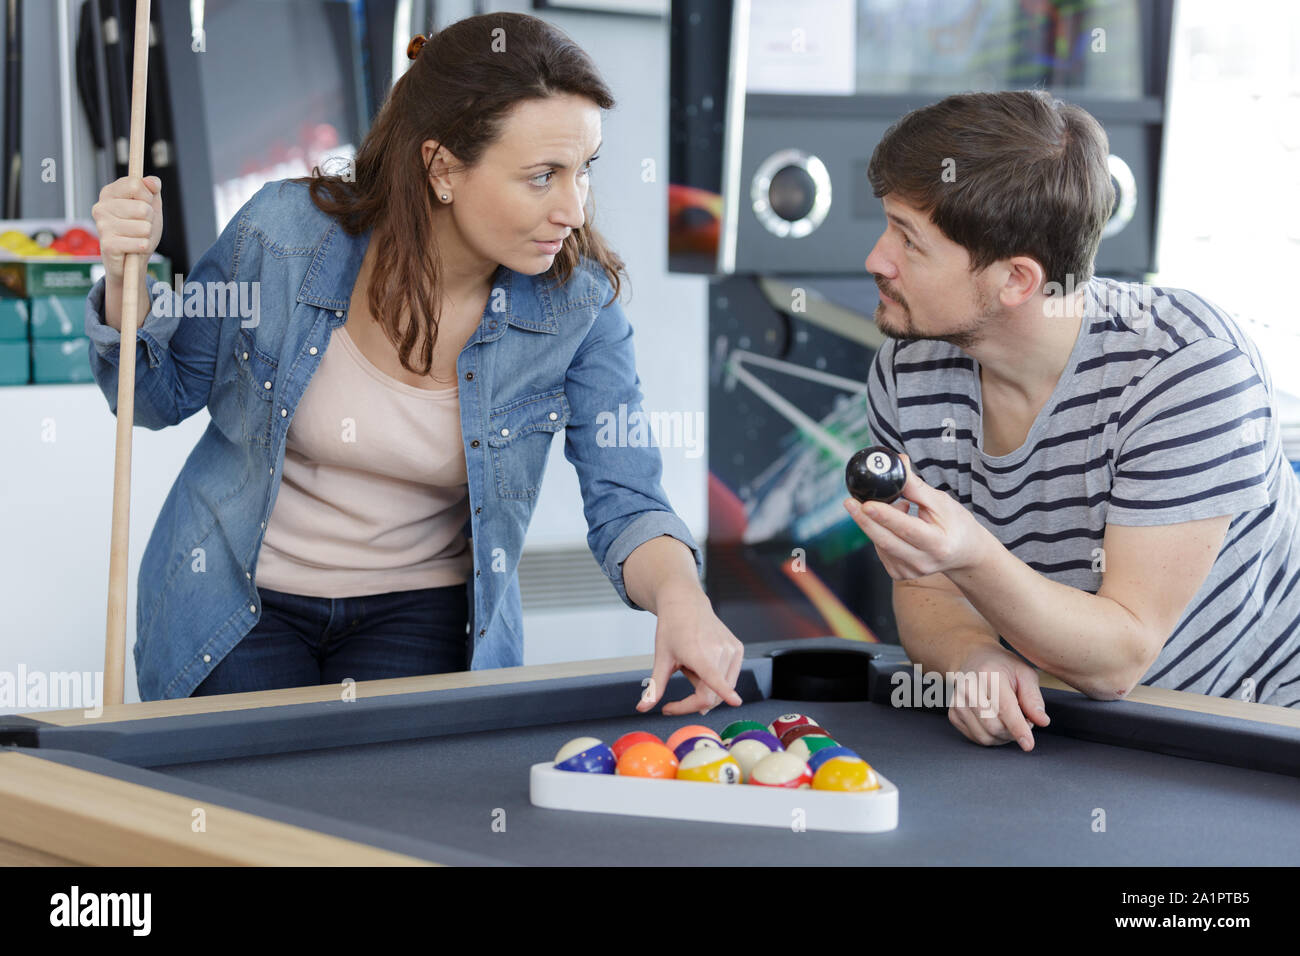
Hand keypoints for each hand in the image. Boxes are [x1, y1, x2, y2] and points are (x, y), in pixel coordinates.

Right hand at [92, 175, 162, 284]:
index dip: (148, 197)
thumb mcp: (150, 206)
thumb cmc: (140, 230)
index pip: (136, 184)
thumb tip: (152, 181)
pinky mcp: (108, 245)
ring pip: (144, 227)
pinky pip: (140, 243)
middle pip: (143, 207)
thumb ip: (152, 189)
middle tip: (140, 226)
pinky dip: (143, 247)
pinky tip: (135, 248)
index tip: (144, 205)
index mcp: (109, 193)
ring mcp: (102, 226)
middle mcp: (101, 207)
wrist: (132, 259)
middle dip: (149, 220)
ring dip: (147, 235)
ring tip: (137, 237)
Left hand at [637, 590, 743, 716]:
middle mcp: (718, 650)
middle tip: (673, 704)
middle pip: (713, 695)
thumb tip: (641, 709)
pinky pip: (729, 679)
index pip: (713, 676)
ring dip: (706, 691)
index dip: (725, 691)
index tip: (736, 701)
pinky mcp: (738, 649)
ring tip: (691, 670)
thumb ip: (655, 687)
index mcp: (697, 652)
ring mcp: (732, 649)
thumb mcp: (661, 659)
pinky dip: (716, 682)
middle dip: (693, 705)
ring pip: (723, 689)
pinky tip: (704, 665)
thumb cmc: (671, 629)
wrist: (686, 604)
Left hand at [841, 453, 989, 579]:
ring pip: (881, 544)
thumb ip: (916, 487)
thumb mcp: (942, 502)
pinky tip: (897, 525)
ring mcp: (910, 571)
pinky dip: (882, 533)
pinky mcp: (900, 574)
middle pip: (886, 541)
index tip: (866, 503)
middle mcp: (923, 562)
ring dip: (879, 522)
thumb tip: (897, 463)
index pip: (907, 529)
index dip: (885, 516)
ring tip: (901, 506)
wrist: (964, 553)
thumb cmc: (956, 524)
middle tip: (850, 502)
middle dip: (865, 520)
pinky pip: (881, 550)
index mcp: (938, 545)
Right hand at [948, 643, 1049, 750]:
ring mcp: (957, 702)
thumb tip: (1042, 721)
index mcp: (988, 675)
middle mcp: (967, 688)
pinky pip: (977, 738)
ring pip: (985, 736)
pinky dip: (992, 737)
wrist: (974, 660)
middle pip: (995, 727)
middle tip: (1024, 719)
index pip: (1005, 708)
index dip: (1018, 728)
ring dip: (1004, 736)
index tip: (1028, 745)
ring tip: (1009, 720)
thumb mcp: (1025, 674)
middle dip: (1014, 732)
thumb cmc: (1003, 667)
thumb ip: (1033, 698)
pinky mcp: (953, 714)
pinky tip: (996, 721)